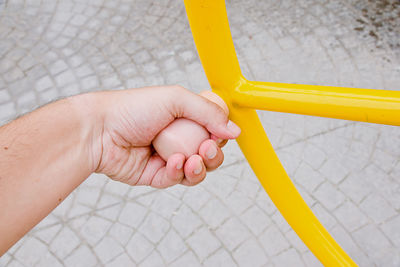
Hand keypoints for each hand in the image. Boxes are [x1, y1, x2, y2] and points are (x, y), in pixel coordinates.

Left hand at [89, 86, 240, 187]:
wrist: (99, 130)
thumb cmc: (133, 108)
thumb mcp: (175, 99)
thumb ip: (208, 112)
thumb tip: (235, 130)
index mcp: (184, 118)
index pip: (213, 130)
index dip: (220, 135)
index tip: (221, 134)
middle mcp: (177, 138)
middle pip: (209, 154)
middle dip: (213, 155)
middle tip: (207, 149)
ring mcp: (167, 157)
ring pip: (196, 171)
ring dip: (199, 168)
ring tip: (192, 160)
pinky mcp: (155, 175)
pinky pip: (176, 180)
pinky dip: (178, 173)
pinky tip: (171, 163)